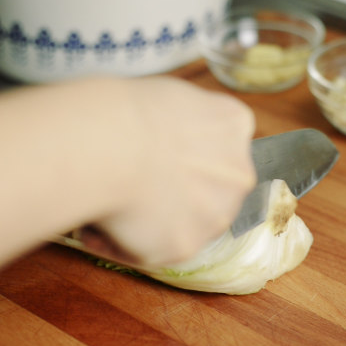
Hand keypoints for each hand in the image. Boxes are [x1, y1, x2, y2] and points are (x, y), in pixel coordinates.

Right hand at [93, 76, 255, 265]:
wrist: (109, 143)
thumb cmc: (122, 109)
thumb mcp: (166, 95)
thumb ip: (179, 121)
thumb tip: (158, 139)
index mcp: (233, 124)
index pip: (219, 145)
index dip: (184, 152)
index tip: (156, 154)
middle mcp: (239, 173)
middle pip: (212, 189)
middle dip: (179, 192)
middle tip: (135, 183)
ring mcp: (216, 214)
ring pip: (187, 223)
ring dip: (157, 220)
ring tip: (114, 203)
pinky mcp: (186, 247)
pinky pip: (155, 249)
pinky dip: (129, 242)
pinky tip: (106, 221)